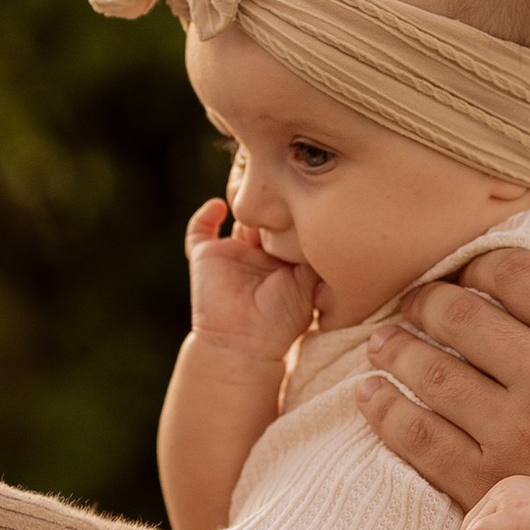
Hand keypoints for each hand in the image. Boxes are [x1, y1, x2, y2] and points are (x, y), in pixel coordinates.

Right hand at [182, 197, 315, 361]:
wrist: (244, 342)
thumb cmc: (281, 321)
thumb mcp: (308, 284)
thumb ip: (315, 256)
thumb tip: (331, 230)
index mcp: (282, 263)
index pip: (288, 229)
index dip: (295, 214)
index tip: (305, 198)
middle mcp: (257, 256)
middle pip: (265, 220)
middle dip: (273, 205)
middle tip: (282, 187)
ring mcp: (231, 255)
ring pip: (238, 218)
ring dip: (247, 205)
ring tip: (256, 191)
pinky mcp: (205, 256)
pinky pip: (199, 230)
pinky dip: (206, 214)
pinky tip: (220, 205)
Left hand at [359, 244, 529, 507]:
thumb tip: (518, 278)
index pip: (516, 273)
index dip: (476, 265)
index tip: (463, 274)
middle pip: (463, 315)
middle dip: (425, 303)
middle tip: (412, 305)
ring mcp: (519, 434)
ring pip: (432, 372)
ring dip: (395, 351)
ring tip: (384, 345)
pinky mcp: (488, 484)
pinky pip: (417, 437)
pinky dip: (384, 410)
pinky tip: (371, 394)